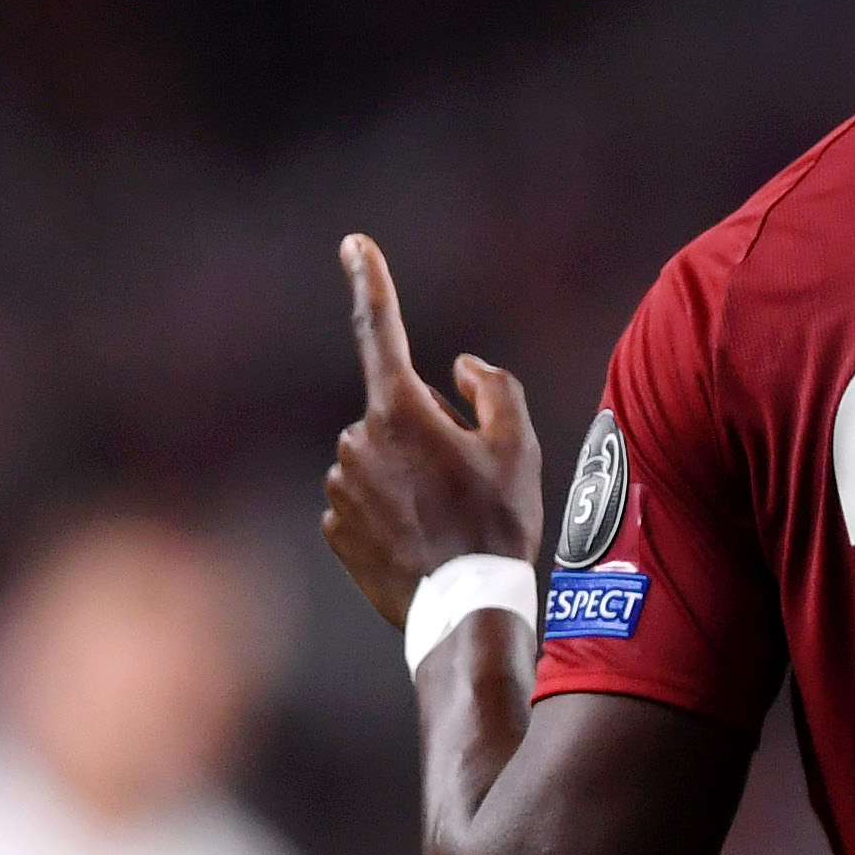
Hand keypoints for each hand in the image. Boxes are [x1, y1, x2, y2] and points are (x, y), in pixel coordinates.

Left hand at [322, 234, 543, 626]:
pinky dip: (393, 513)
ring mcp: (340, 488)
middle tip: (470, 479)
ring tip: (451, 519)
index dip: (370, 280)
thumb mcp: (519, 446)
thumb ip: (493, 388)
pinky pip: (367, 502)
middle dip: (427, 432)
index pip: (381, 329)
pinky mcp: (334, 529)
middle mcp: (357, 441)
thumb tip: (459, 367)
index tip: (353, 243)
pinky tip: (424, 543)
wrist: (464, 611)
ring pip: (380, 460)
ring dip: (409, 475)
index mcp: (399, 410)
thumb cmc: (498, 523)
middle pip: (396, 414)